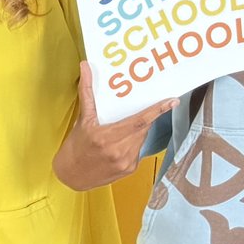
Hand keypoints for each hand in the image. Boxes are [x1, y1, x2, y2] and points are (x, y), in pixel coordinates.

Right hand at [56, 63, 172, 191]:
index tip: (173, 101)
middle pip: (142, 128)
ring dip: (136, 131)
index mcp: (107, 137)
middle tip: (140, 111)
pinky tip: (119, 145)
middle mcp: (119, 151)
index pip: (139, 121)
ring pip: (141, 139)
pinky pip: (138, 150)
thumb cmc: (75, 147)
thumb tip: (85, 66)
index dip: (157, 110)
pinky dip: (132, 144)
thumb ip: (86, 93)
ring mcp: (126, 162)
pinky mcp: (129, 170)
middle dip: (143, 119)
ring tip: (121, 131)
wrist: (70, 176)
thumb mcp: (82, 120)